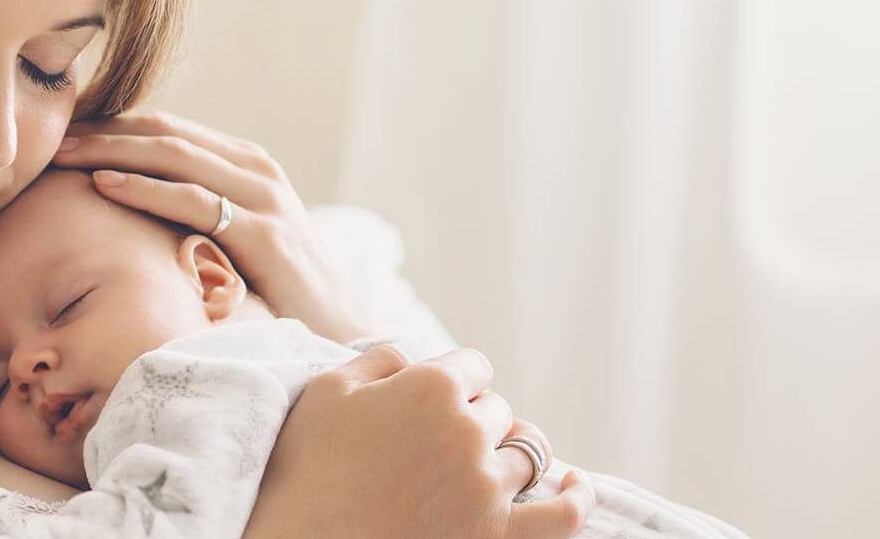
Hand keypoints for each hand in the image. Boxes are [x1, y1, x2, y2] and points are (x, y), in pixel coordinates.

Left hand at [52, 110, 372, 341]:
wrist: (341, 332)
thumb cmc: (280, 293)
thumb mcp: (237, 241)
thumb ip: (198, 215)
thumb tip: (132, 210)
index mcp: (247, 165)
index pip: (168, 129)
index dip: (112, 125)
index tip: (62, 132)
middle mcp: (256, 169)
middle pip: (165, 132)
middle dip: (103, 129)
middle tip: (49, 135)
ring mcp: (264, 197)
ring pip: (175, 155)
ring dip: (112, 149)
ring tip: (63, 152)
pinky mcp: (264, 234)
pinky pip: (194, 199)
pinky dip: (145, 187)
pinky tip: (104, 184)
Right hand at [244, 346, 593, 538]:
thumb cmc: (304, 472)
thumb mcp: (327, 392)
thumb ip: (379, 360)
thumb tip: (414, 358)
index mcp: (431, 387)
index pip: (473, 366)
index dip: (451, 382)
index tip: (428, 403)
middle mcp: (469, 431)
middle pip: (497, 410)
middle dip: (472, 419)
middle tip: (433, 445)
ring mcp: (489, 488)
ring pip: (528, 452)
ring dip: (507, 454)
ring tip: (483, 465)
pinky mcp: (499, 536)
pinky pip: (564, 513)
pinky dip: (575, 495)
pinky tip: (572, 484)